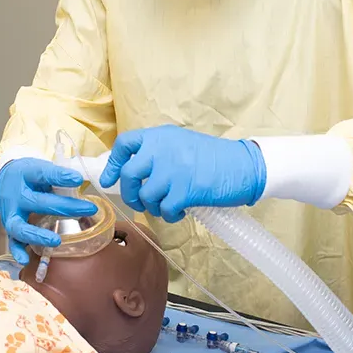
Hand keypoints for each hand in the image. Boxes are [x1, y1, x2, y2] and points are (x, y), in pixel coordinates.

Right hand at [0, 158, 98, 264]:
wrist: (4, 180)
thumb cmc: (31, 176)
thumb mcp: (42, 168)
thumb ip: (60, 178)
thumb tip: (84, 183)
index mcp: (26, 174)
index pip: (43, 174)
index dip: (60, 176)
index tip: (77, 179)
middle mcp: (17, 195)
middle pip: (38, 202)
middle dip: (64, 207)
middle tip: (88, 209)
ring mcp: (11, 213)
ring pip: (20, 226)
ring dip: (38, 235)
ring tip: (56, 241)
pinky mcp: (9, 227)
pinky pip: (12, 241)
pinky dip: (18, 251)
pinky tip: (26, 260)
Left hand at [99, 125, 266, 222]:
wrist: (244, 166)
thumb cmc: (214, 157)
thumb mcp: (182, 143)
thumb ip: (158, 152)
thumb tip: (133, 172)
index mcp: (160, 136)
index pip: (125, 144)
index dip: (113, 164)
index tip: (109, 180)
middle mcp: (162, 150)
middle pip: (129, 175)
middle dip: (130, 193)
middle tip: (140, 202)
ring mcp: (172, 170)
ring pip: (146, 196)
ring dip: (154, 207)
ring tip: (168, 206)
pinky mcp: (184, 190)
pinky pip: (164, 210)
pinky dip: (170, 216)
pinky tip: (180, 212)